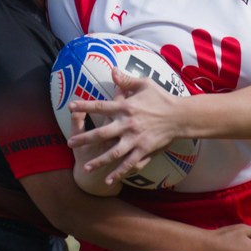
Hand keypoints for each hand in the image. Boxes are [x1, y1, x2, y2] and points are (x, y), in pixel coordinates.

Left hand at [67, 68, 179, 184]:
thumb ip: (127, 80)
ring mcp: (135, 139)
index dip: (84, 106)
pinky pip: (129, 164)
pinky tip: (109, 180)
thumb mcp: (145, 84)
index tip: (70, 106)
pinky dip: (119, 172)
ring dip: (99, 161)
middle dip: (84, 138)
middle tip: (69, 143)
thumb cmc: (162, 98)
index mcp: (126, 107)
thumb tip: (112, 70)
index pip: (100, 106)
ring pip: (113, 153)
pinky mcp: (144, 150)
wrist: (180, 116)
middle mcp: (127, 124)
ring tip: (86, 167)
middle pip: (101, 132)